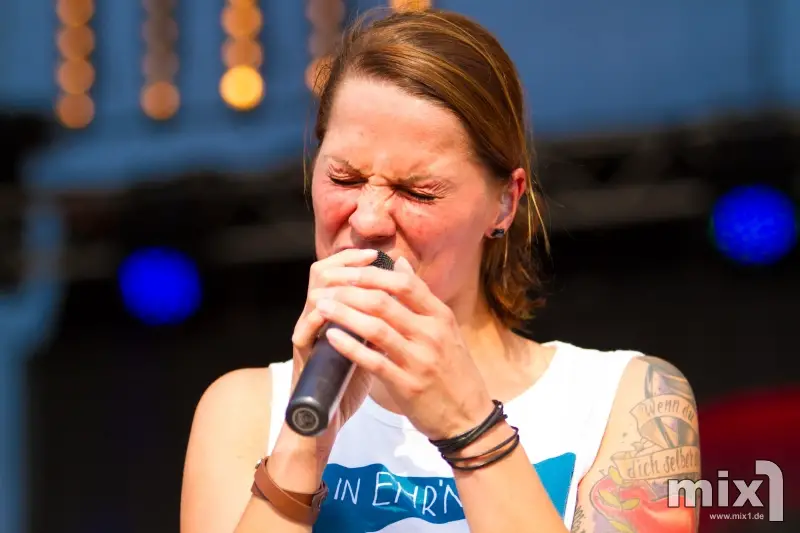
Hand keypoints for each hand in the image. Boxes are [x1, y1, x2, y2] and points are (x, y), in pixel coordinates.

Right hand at [283, 248, 379, 453]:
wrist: (326, 419)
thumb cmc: (349, 381)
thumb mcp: (370, 346)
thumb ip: (380, 320)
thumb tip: (401, 297)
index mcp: (336, 314)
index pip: (337, 272)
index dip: (355, 260)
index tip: (378, 254)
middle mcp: (318, 319)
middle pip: (321, 274)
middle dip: (347, 264)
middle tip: (369, 259)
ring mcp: (308, 336)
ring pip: (313, 297)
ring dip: (336, 286)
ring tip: (358, 281)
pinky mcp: (303, 357)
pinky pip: (304, 331)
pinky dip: (320, 319)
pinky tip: (339, 313)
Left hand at [309, 256, 493, 439]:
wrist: (469, 418)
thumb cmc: (453, 370)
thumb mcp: (446, 329)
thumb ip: (421, 298)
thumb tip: (400, 263)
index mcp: (440, 317)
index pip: (405, 284)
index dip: (372, 273)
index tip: (347, 271)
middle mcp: (431, 334)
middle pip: (384, 302)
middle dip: (349, 291)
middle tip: (325, 287)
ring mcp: (419, 360)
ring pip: (376, 328)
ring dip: (344, 314)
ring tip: (321, 306)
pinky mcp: (407, 386)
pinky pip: (374, 361)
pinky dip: (350, 347)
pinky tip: (330, 337)